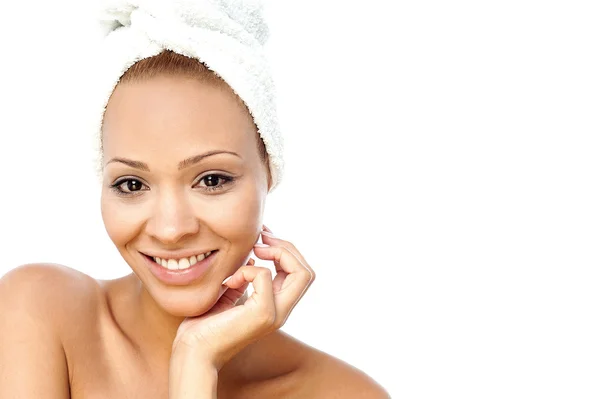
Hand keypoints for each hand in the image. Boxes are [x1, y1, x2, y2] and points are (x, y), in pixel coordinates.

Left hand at [171, 226, 315, 369]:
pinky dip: (246, 269)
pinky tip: (228, 281)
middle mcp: (281, 312)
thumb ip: (245, 277)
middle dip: (287, 247)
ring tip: (254, 250)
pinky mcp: (262, 313)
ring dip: (278, 252)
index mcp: (276, 307)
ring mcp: (275, 313)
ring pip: (302, 273)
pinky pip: (264, 275)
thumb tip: (253, 254)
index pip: (300, 274)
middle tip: (261, 239)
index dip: (286, 251)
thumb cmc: (205, 326)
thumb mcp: (230, 293)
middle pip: (307, 272)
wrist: (193, 352)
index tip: (261, 239)